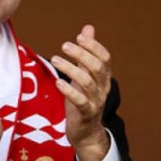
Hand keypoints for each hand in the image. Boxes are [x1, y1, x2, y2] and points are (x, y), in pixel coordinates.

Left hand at [51, 25, 111, 160]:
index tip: (79, 36)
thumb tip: (88, 28)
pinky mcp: (86, 114)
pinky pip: (80, 101)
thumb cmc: (83, 98)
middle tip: (65, 45)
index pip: (105, 58)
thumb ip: (86, 52)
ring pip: (87, 83)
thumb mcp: (84, 74)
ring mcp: (96, 101)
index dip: (94, 46)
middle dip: (82, 54)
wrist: (86, 132)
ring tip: (55, 59)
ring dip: (71, 69)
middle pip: (97, 67)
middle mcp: (103, 88)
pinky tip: (58, 82)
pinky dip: (69, 91)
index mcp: (103, 77)